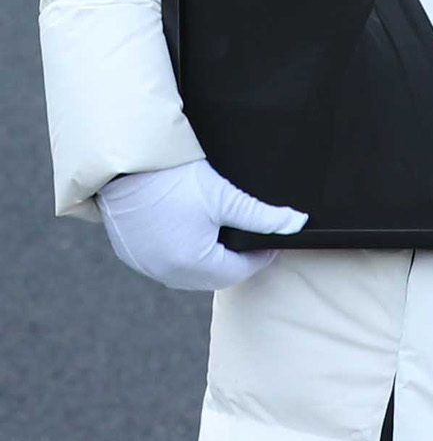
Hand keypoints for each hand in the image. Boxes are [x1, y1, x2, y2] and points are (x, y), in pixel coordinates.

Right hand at [98, 160, 305, 291]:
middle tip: (252, 238)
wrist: (127, 164)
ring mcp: (146, 265)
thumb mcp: (224, 196)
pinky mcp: (132, 254)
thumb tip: (296, 223)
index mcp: (190, 264)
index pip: (235, 273)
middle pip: (212, 277)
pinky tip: (192, 232)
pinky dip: (183, 254)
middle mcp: (165, 273)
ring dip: (209, 260)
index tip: (272, 242)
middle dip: (234, 262)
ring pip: (188, 274)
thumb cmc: (176, 178)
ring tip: (225, 233)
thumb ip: (262, 215)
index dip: (258, 258)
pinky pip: (166, 263)